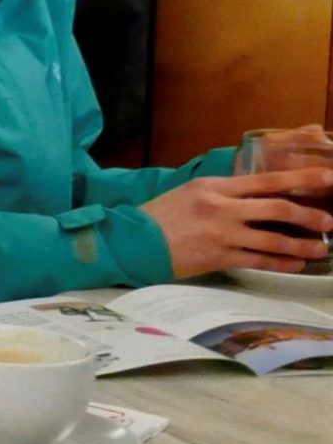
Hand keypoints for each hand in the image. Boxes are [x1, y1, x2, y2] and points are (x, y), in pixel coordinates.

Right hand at [140, 169, 332, 276]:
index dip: (302, 180)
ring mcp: (221, 234)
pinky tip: (295, 264)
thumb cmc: (159, 216)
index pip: (268, 180)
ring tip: (319, 248)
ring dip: (301, 245)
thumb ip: (224, 192)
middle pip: (278, 209)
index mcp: (215, 186)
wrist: (131, 242)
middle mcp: (221, 208)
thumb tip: (258, 195)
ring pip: (273, 240)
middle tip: (329, 222)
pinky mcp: (217, 258)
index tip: (328, 178)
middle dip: (310, 216)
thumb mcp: (191, 192)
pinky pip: (258, 261)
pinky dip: (280, 263)